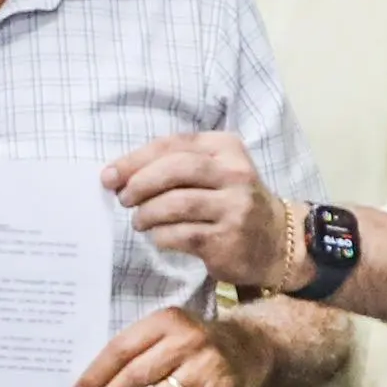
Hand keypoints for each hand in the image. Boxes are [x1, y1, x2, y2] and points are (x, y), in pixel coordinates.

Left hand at [69, 307, 268, 386]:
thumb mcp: (166, 331)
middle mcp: (186, 342)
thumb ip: (135, 349)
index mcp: (165, 321)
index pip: (121, 350)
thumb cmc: (191, 342)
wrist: (247, 349)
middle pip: (137, 376)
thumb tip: (91, 385)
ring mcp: (205, 368)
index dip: (96, 376)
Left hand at [103, 134, 289, 289]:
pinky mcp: (228, 239)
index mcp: (226, 147)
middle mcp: (234, 174)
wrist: (277, 242)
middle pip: (175, 169)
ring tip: (139, 221)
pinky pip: (181, 234)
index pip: (174, 144)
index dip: (135, 159)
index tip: (109, 175)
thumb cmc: (231, 201)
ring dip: (147, 213)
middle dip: (139, 183)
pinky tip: (159, 237)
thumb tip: (118, 175)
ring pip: (176, 204)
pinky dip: (161, 236)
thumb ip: (173, 166)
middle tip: (123, 198)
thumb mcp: (214, 170)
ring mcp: (234, 207)